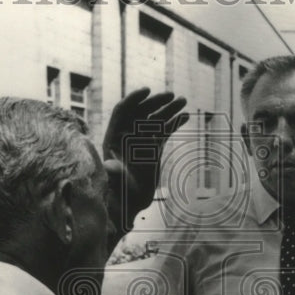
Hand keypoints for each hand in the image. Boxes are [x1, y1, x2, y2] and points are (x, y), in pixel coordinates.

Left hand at [102, 88, 188, 227]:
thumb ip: (112, 172)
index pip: (123, 111)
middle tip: (171, 96)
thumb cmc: (118, 193)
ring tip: (183, 100)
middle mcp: (127, 135)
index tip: (147, 91)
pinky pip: (165, 130)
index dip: (134, 99)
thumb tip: (109, 167)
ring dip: (169, 109)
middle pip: (142, 111)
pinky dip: (175, 122)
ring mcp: (142, 140)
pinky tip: (185, 116)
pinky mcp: (154, 147)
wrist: (129, 204)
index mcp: (114, 136)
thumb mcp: (114, 182)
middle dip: (156, 102)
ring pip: (156, 119)